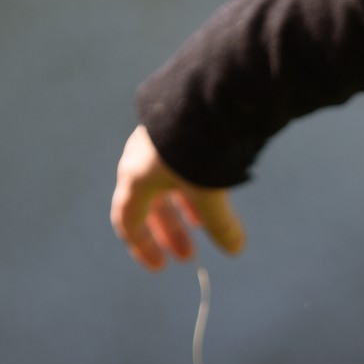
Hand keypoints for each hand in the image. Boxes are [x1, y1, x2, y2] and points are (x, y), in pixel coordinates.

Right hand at [109, 125, 246, 269]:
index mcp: (135, 179)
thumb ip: (221, 224)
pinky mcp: (174, 130)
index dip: (142, 247)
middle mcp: (138, 162)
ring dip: (181, 210)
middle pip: (148, 206)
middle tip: (188, 256)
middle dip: (169, 232)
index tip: (160, 266)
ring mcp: (155, 144)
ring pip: (164, 186)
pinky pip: (177, 168)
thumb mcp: (209, 193)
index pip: (127, 221)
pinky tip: (210, 192)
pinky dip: (190, 187)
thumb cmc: (197, 150)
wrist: (204, 97)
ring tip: (201, 225)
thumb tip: (236, 249)